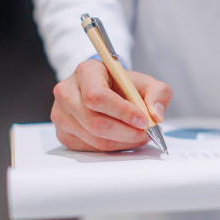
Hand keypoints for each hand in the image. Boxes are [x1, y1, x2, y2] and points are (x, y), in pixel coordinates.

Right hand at [51, 59, 172, 151]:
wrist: (104, 91)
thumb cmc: (122, 86)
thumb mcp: (145, 83)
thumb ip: (158, 93)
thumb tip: (156, 114)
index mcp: (86, 71)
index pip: (97, 96)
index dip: (122, 112)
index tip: (144, 120)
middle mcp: (67, 92)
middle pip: (95, 122)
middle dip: (126, 132)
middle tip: (146, 133)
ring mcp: (61, 114)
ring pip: (94, 139)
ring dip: (122, 142)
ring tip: (138, 135)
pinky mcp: (63, 134)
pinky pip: (90, 148)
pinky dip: (113, 147)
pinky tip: (122, 138)